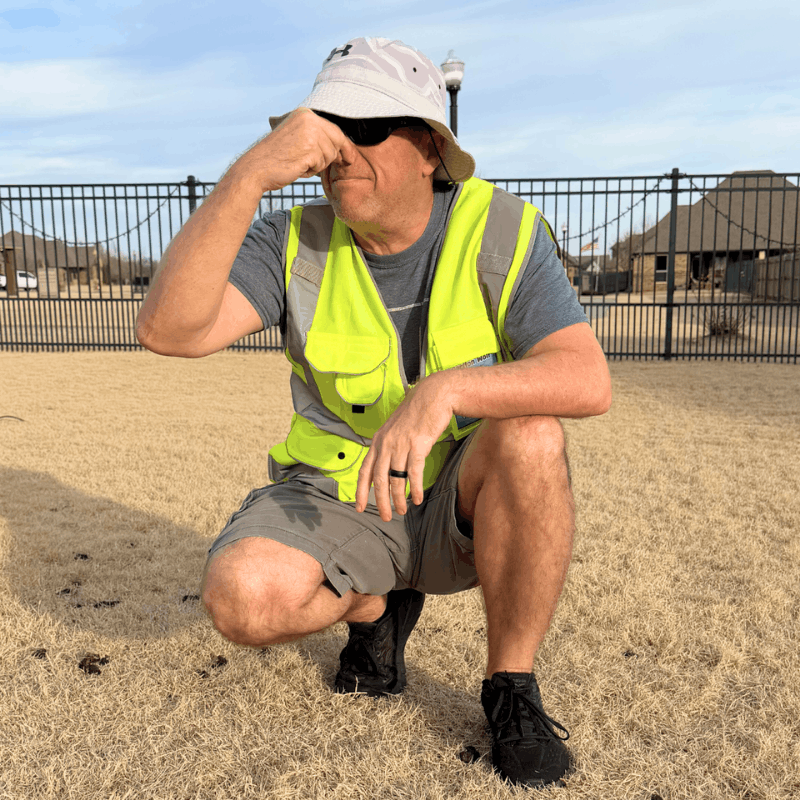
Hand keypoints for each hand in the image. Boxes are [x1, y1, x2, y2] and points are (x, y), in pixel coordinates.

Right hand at [231, 108, 358, 193]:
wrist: (257, 168)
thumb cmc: (275, 156)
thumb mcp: (295, 136)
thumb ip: (314, 134)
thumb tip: (341, 142)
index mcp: (305, 114)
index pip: (334, 129)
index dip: (343, 145)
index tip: (348, 157)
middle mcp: (308, 119)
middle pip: (336, 141)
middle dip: (330, 156)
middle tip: (314, 163)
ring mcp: (309, 134)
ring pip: (330, 155)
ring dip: (317, 165)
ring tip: (298, 163)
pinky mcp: (309, 150)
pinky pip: (321, 165)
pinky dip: (311, 171)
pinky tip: (296, 167)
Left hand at [355, 375, 453, 521]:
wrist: (433, 396)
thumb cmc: (416, 413)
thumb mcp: (395, 428)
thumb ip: (388, 446)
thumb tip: (387, 466)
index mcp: (378, 441)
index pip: (364, 471)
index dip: (361, 491)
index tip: (359, 507)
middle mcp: (386, 444)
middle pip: (378, 480)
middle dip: (380, 502)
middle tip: (386, 517)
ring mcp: (401, 444)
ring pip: (395, 479)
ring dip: (398, 499)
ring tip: (402, 511)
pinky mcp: (418, 445)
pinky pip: (414, 473)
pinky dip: (414, 489)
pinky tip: (416, 499)